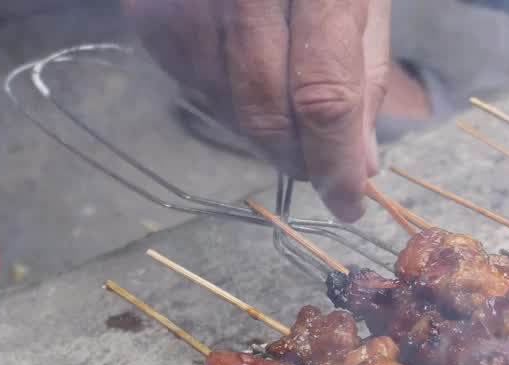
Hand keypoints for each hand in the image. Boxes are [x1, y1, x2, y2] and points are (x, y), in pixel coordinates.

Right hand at [122, 0, 390, 220]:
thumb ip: (362, 77)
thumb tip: (359, 165)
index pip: (323, 96)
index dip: (334, 161)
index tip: (349, 201)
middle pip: (264, 109)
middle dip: (298, 157)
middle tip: (323, 174)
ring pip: (220, 102)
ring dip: (260, 134)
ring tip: (291, 128)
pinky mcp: (146, 4)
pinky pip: (185, 77)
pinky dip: (221, 100)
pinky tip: (246, 89)